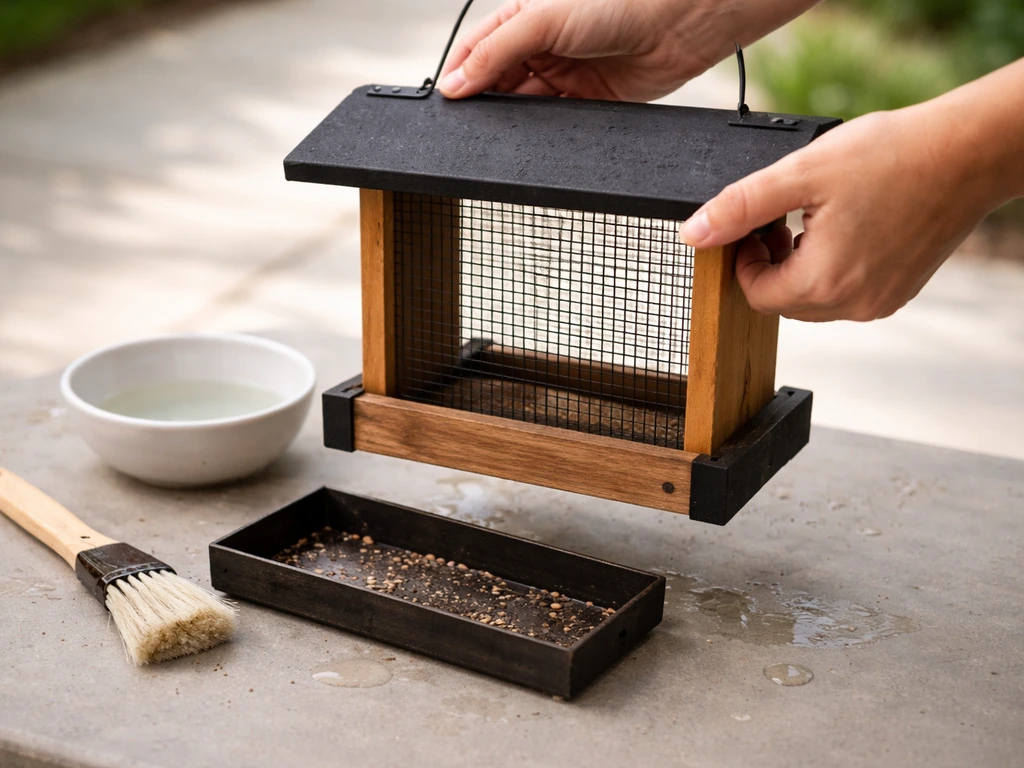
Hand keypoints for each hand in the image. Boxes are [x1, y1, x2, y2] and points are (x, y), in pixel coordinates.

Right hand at [439, 0, 814, 102]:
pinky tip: (533, 140)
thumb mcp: (543, 20)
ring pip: (524, 109)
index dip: (461, 77)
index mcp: (523, 21)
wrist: (677, 24)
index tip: (447, 102)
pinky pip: (556, 125)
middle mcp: (541, 49)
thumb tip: (456, 84)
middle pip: (498, 85)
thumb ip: (496, 52)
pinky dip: (543, 135)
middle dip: (485, 104)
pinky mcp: (587, 104)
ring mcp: (564, 77)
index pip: (478, 53)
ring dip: (512, 123)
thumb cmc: (618, 2)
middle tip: (471, 125)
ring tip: (500, 134)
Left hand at [680, 100, 1011, 321]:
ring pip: (813, 298)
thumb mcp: (801, 173)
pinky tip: (843, 226)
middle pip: (782, 300)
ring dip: (799, 265)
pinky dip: (831, 267)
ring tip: (812, 218)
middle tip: (780, 219)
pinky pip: (846, 292)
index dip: (743, 258)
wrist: (969, 152)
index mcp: (824, 283)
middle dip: (769, 263)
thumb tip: (694, 233)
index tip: (754, 225)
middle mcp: (853, 304)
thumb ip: (740, 206)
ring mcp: (880, 302)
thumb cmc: (893, 156)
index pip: (754, 294)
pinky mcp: (898, 291)